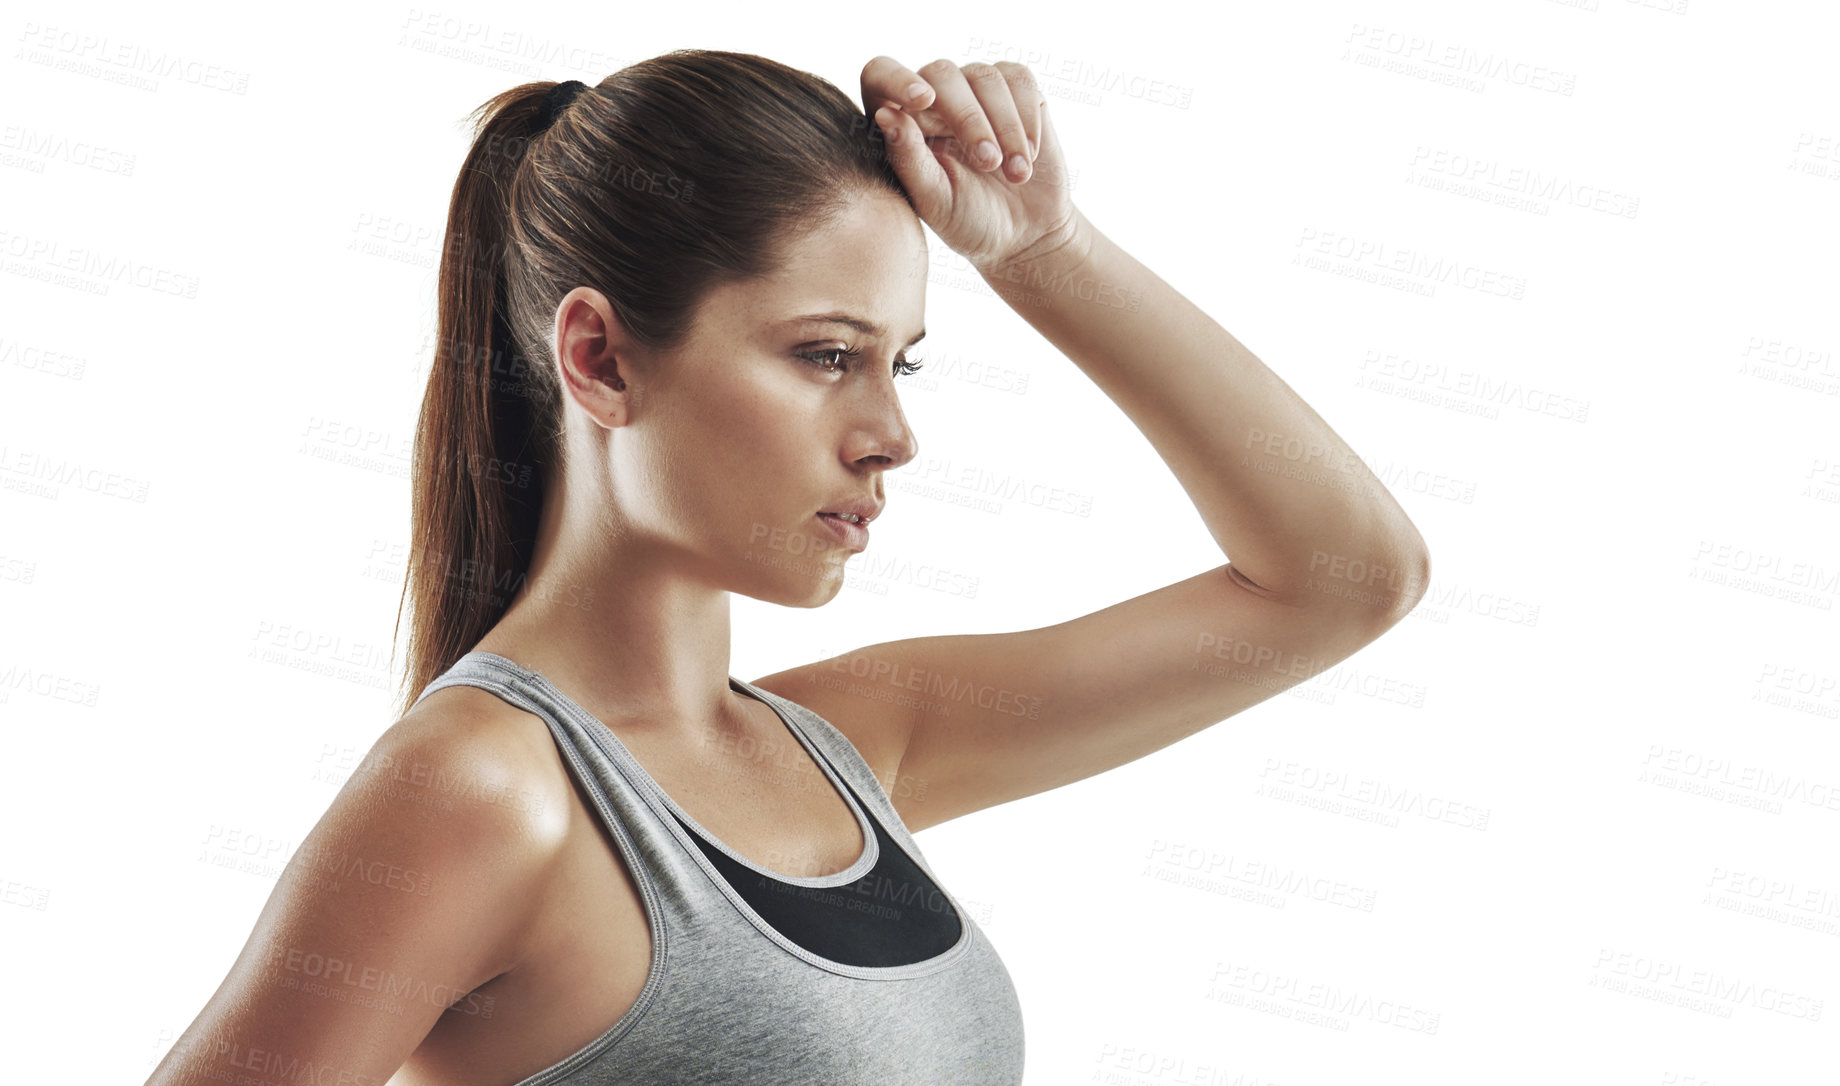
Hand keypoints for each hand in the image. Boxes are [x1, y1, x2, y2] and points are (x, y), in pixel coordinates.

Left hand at [860, 56, 1079, 276]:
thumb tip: (885, 113)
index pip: (880, 75)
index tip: (922, 100)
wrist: (1025, 234)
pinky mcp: (1015, 90)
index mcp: (901, 122)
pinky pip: (1020, 80)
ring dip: (1005, 126)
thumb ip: (908, 158)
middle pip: (941, 74)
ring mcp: (975, 89)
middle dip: (968, 118)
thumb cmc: (968, 221)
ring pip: (985, 76)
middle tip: (989, 164)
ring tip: (1016, 174)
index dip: (896, 79)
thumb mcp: (935, 199)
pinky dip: (1027, 118)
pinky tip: (1029, 155)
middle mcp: (935, 97)